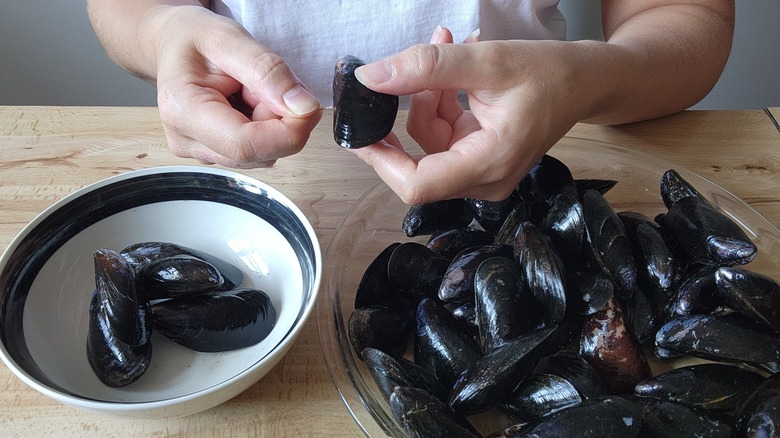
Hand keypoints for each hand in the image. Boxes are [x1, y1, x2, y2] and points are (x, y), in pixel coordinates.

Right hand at [152, 6, 321, 166]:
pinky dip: (264, 128)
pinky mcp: (215, 155)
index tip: (307, 107)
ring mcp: (201, 152)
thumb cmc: (193, 39)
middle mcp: (187, 140)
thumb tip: (303, 107)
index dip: (288, 132)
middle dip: (279, 120)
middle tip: (261, 84)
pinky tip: (246, 105)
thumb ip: (269, 71)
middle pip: (260, 152)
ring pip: (264, 154)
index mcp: (182, 110)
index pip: (246, 145)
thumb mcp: (231, 38)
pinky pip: (259, 152)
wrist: (174, 44)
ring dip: (272, 123)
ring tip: (248, 91)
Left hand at [350, 27, 586, 203]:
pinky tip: (452, 71)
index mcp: (489, 164)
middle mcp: (484, 180)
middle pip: (418, 162)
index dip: (381, 160)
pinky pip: (442, 137)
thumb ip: (426, 68)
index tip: (358, 131)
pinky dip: (439, 103)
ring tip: (447, 47)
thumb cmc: (549, 73)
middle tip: (409, 66)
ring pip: (428, 144)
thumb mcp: (487, 61)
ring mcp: (480, 174)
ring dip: (427, 97)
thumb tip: (370, 78)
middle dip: (411, 109)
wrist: (584, 82)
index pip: (416, 184)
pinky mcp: (477, 161)